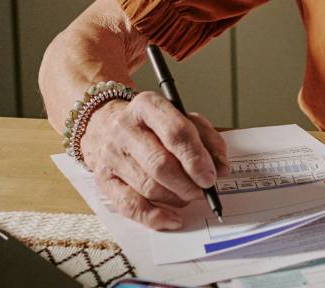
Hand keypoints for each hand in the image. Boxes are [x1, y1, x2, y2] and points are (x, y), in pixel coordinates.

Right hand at [79, 91, 227, 229]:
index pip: (175, 133)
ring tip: (188, 196)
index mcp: (147, 106)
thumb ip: (207, 139)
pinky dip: (155, 217)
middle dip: (187, 184)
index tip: (211, 176)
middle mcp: (124, 128)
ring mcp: (110, 154)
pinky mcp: (103, 179)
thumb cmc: (153, 125)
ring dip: (176, 199)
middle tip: (202, 191)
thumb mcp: (183, 119)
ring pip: (148, 187)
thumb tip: (221, 167)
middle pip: (160, 164)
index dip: (196, 159)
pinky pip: (130, 206)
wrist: (106, 125)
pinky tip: (172, 218)